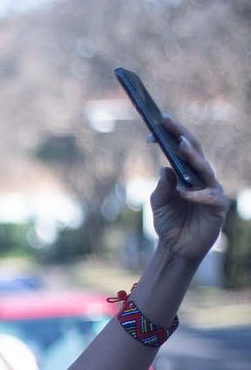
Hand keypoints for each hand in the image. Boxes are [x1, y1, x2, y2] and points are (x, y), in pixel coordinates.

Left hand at [149, 116, 230, 262]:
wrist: (176, 247)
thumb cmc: (169, 223)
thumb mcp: (159, 203)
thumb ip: (162, 187)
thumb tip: (165, 168)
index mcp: (186, 174)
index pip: (180, 150)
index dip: (169, 138)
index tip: (152, 129)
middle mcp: (200, 178)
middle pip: (194, 151)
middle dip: (181, 136)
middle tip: (167, 122)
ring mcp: (210, 190)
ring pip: (204, 169)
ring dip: (192, 157)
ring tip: (179, 146)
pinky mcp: (217, 206)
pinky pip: (209, 197)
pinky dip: (196, 194)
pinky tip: (184, 193)